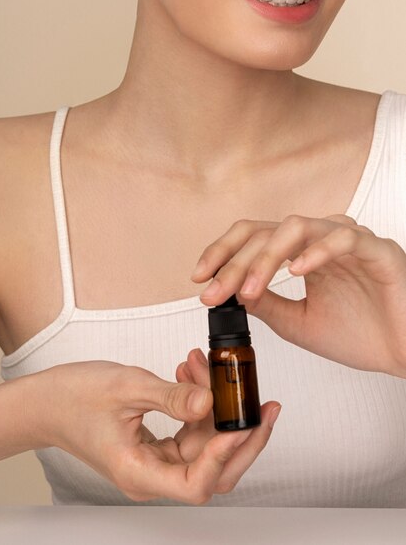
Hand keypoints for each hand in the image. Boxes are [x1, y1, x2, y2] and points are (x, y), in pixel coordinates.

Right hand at [42, 360, 280, 503]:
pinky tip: (193, 374)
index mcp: (139, 473)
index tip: (240, 423)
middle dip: (242, 437)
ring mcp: (156, 462)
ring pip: (205, 447)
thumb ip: (171, 397)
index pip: (197, 484)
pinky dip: (198, 404)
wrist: (47, 401)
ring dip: (216, 408)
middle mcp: (152, 475)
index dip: (224, 457)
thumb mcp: (127, 387)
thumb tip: (210, 400)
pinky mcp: (157, 446)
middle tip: (265, 406)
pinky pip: (190, 431)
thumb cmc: (73, 398)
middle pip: (213, 471)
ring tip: (209, 365)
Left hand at [191, 215, 405, 377]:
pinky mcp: (377, 250)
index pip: (254, 237)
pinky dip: (316, 252)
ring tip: (249, 288)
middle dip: (234, 262)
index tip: (198, 278)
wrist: (403, 355)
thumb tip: (228, 291)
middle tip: (213, 291)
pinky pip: (343, 239)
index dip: (222, 252)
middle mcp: (320, 240)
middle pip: (266, 231)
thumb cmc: (359, 335)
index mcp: (302, 253)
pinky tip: (296, 271)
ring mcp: (349, 241)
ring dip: (266, 257)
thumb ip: (265, 303)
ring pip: (297, 228)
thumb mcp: (297, 322)